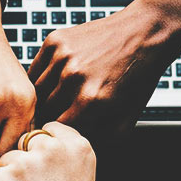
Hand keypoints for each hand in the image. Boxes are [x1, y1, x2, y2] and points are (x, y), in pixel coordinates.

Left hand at [0, 122, 96, 180]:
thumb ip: (65, 158)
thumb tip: (43, 142)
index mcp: (78, 147)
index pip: (49, 128)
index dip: (42, 148)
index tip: (44, 167)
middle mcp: (51, 149)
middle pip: (25, 142)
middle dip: (25, 161)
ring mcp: (24, 162)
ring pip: (6, 160)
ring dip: (9, 178)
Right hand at [27, 1, 178, 136]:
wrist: (145, 31)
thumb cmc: (138, 74)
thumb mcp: (129, 115)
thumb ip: (103, 139)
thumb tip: (77, 148)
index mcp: (91, 100)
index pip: (58, 130)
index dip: (58, 135)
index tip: (61, 134)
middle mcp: (73, 78)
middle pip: (44, 111)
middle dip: (50, 117)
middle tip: (59, 117)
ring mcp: (62, 57)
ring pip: (35, 91)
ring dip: (43, 99)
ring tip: (56, 100)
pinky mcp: (55, 41)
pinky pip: (35, 69)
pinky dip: (40, 78)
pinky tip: (53, 81)